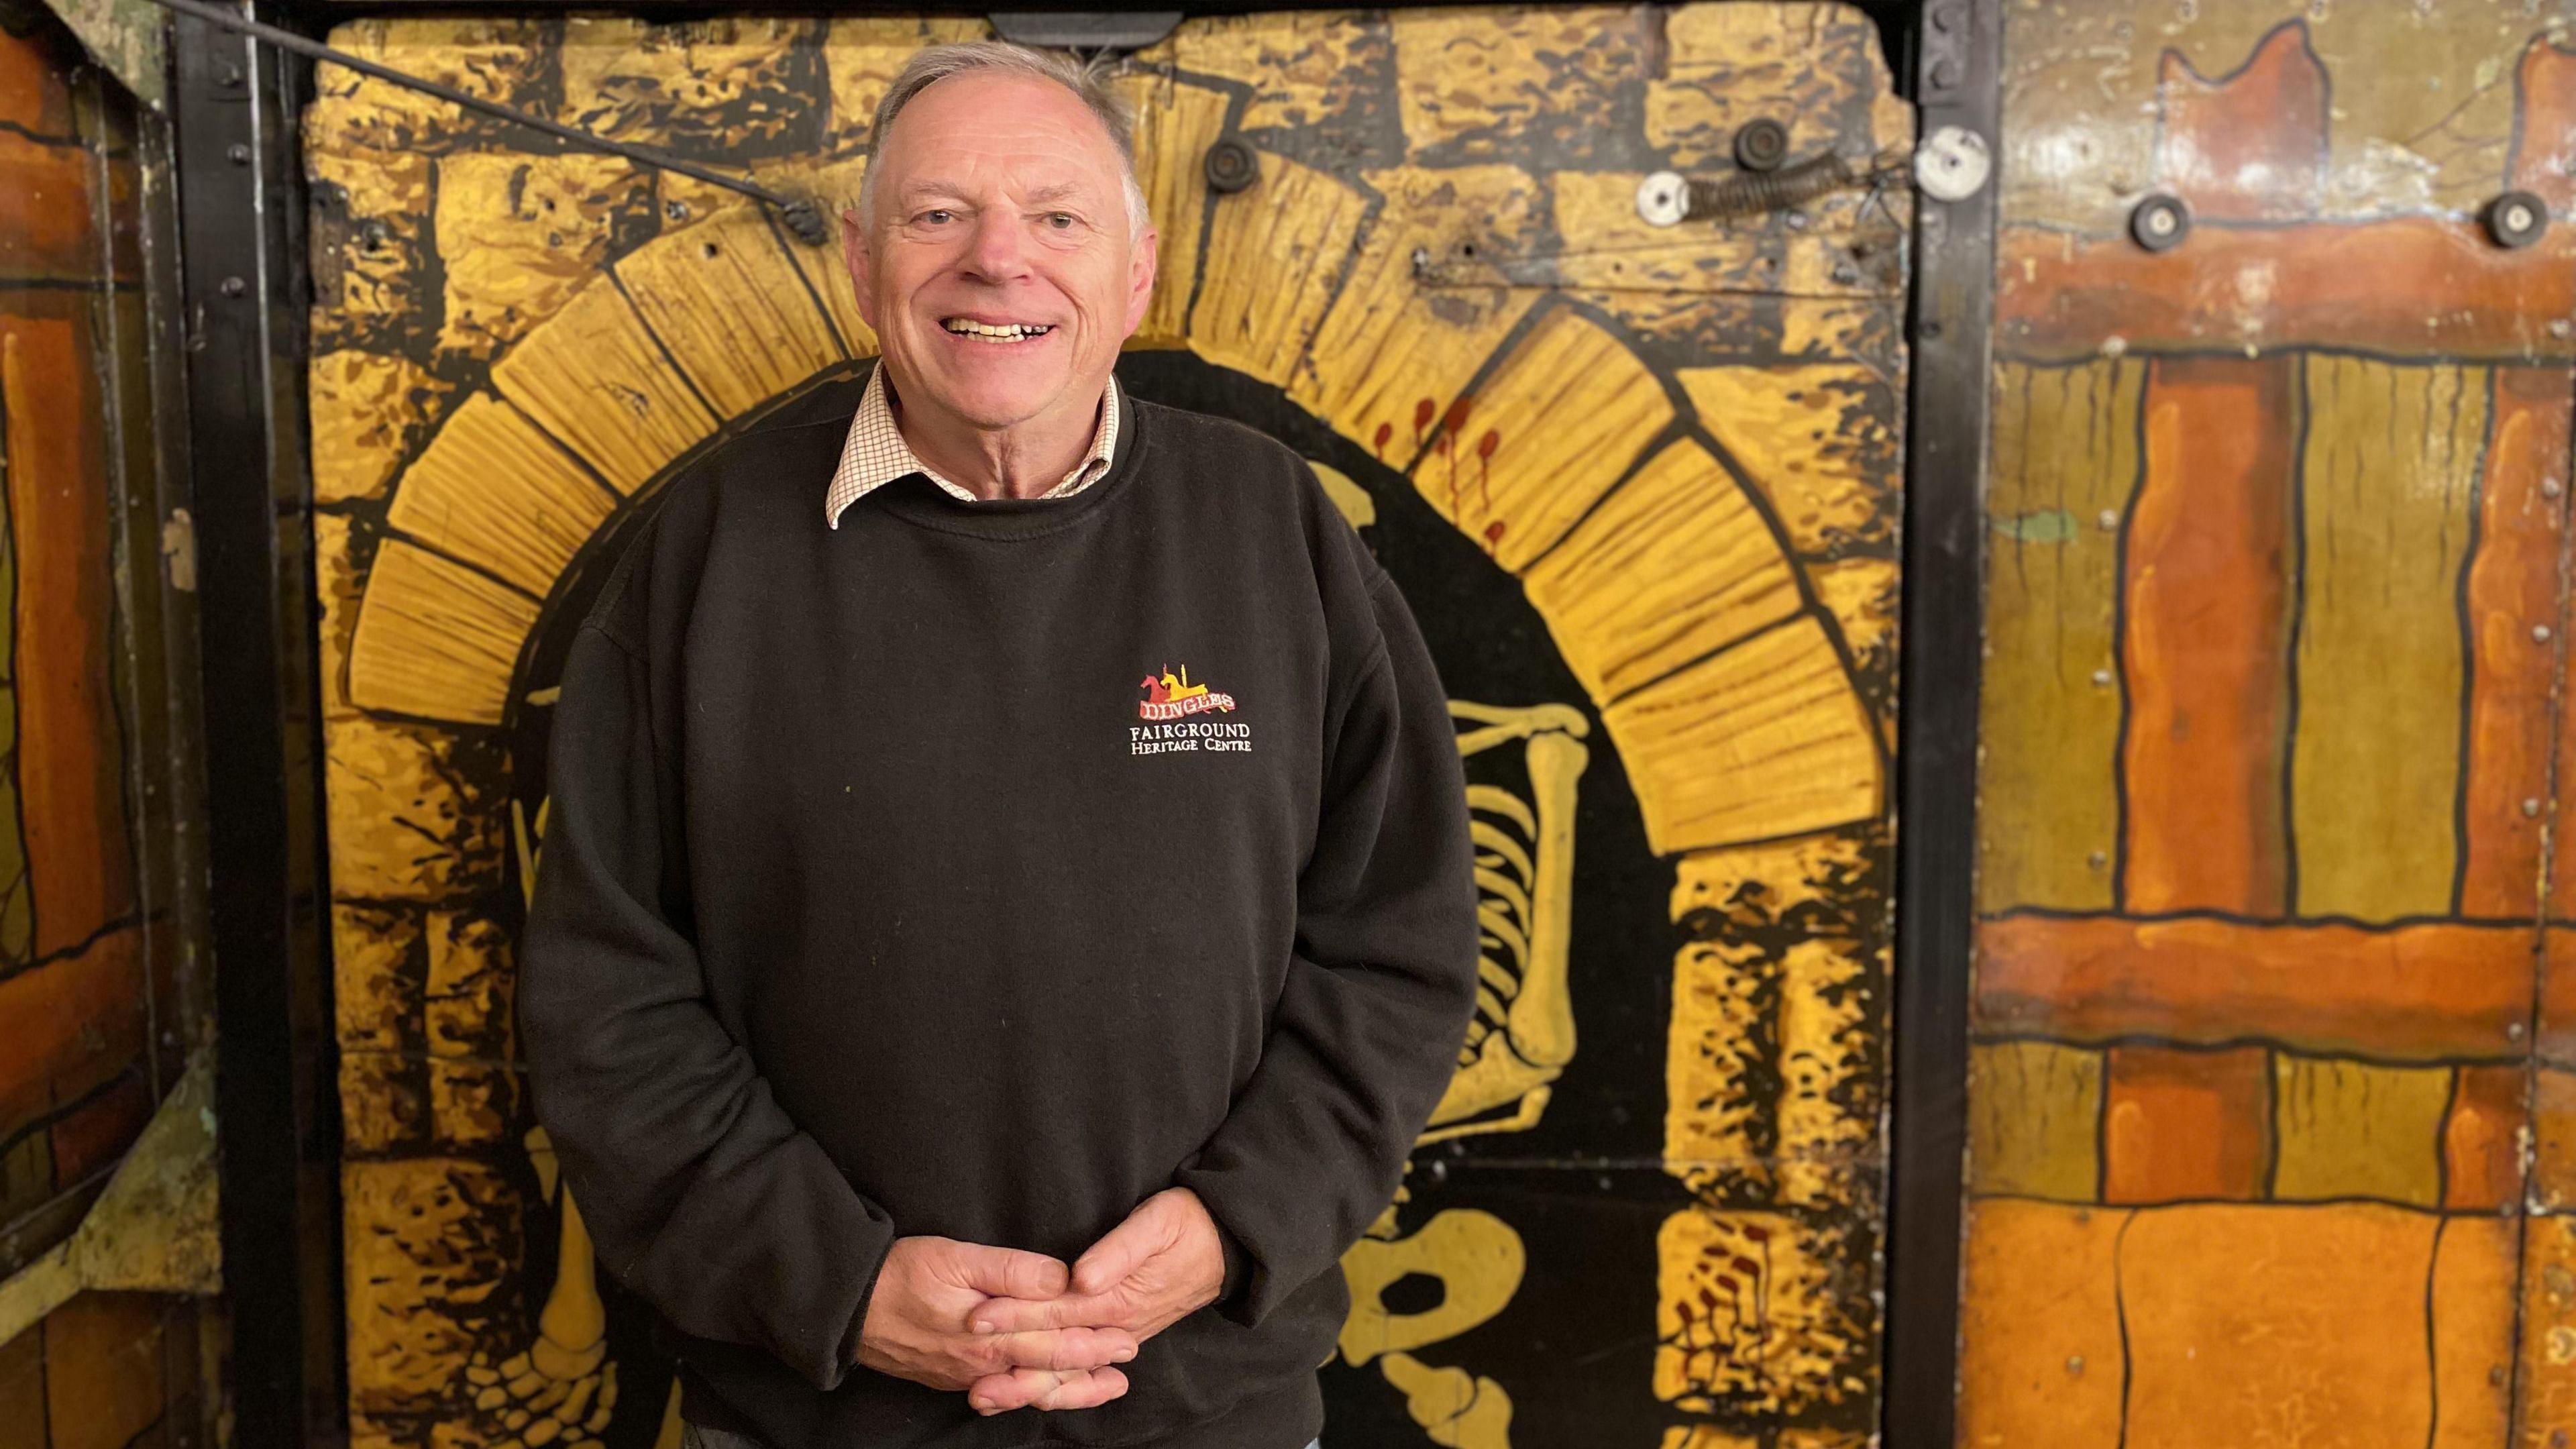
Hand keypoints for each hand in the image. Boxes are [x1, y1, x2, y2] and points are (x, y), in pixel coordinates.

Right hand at [854, 1235, 1137, 1410]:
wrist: (847, 1310)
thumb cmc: (902, 1274)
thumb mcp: (958, 1257)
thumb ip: (1012, 1271)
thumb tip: (1062, 1280)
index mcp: (992, 1336)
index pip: (1056, 1340)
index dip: (1095, 1338)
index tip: (1128, 1333)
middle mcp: (984, 1365)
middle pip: (1050, 1367)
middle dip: (1093, 1363)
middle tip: (1130, 1357)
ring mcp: (968, 1376)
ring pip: (1030, 1387)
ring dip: (1071, 1387)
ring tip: (1105, 1386)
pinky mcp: (953, 1378)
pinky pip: (1003, 1392)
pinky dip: (1033, 1393)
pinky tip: (1044, 1391)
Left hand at [960, 1188, 1225, 1412]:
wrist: (1226, 1247)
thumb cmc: (1188, 1226)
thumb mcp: (1157, 1224)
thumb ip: (1118, 1251)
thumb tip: (1081, 1276)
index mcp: (1119, 1297)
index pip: (1057, 1309)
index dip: (1015, 1313)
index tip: (975, 1316)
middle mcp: (1117, 1326)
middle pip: (1055, 1349)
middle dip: (1009, 1361)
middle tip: (967, 1373)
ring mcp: (1119, 1336)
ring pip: (1067, 1368)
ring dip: (1025, 1384)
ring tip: (984, 1396)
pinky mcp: (1120, 1336)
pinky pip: (1082, 1369)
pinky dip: (1052, 1384)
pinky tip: (1024, 1392)